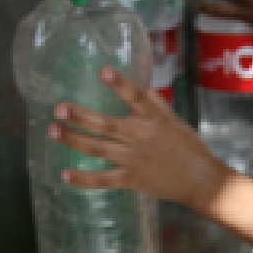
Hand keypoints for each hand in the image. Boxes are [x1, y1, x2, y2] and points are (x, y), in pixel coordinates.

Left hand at [51, 68, 231, 209]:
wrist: (200, 181)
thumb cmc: (190, 148)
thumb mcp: (177, 122)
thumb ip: (158, 106)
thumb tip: (144, 90)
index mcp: (154, 120)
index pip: (135, 98)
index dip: (119, 84)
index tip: (103, 72)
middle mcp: (140, 137)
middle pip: (104, 125)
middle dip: (79, 116)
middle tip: (58, 108)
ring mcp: (133, 160)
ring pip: (97, 149)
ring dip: (73, 140)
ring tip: (53, 131)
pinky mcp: (131, 180)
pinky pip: (103, 180)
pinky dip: (84, 178)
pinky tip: (65, 174)